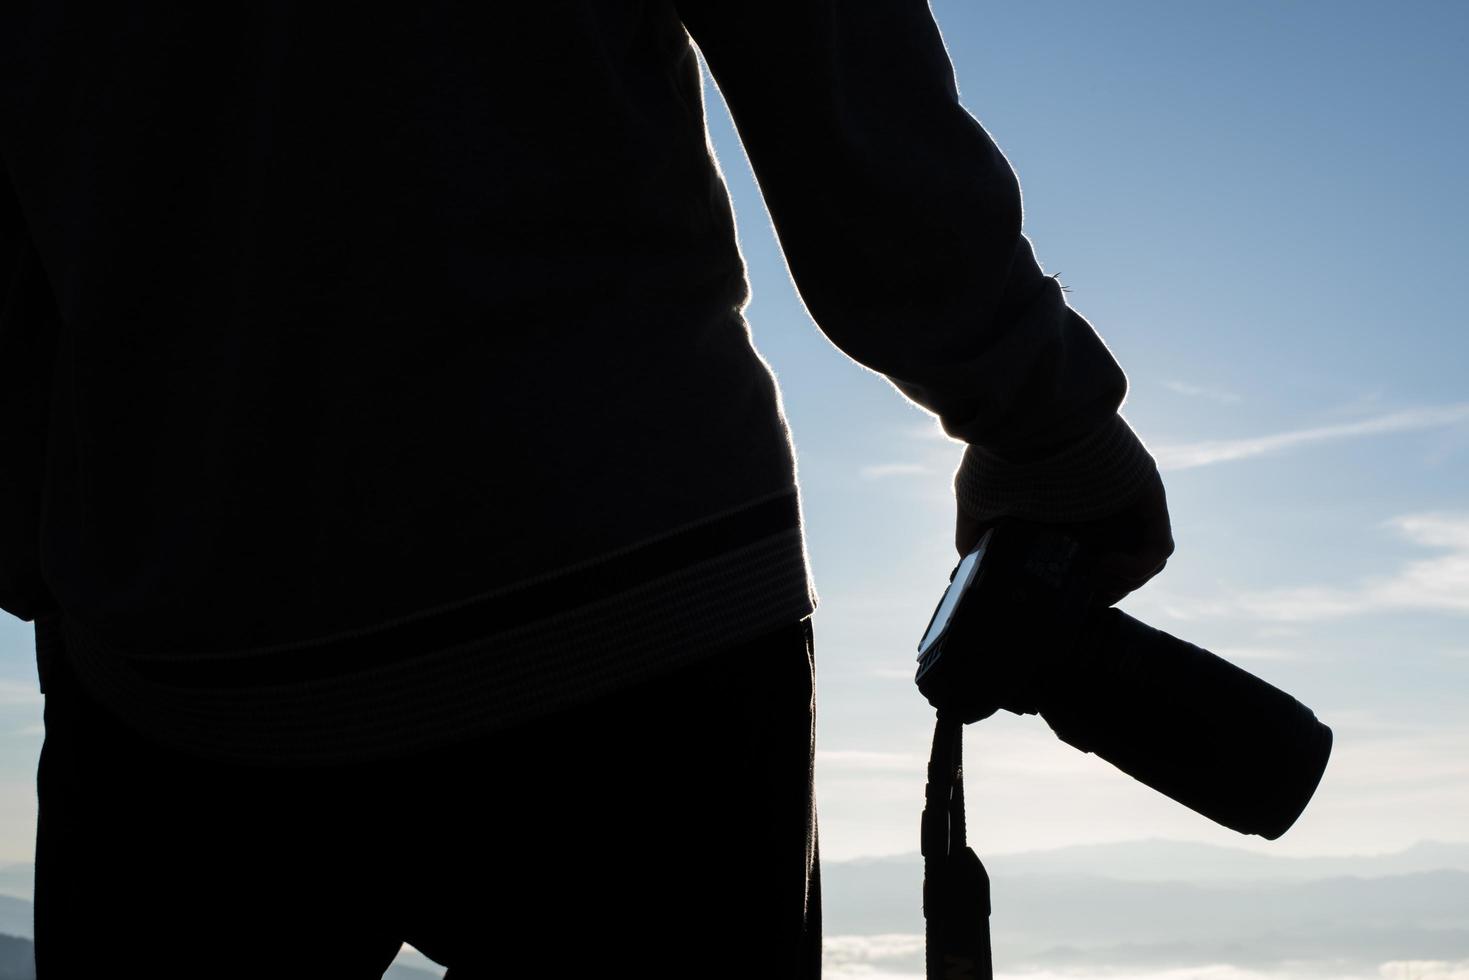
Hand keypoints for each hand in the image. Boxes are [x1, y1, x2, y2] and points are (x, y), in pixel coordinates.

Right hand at [954, 467, 1174, 607]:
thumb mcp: (977, 500)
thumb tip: (967, 566)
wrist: (1033, 422)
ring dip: (1119, 584)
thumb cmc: (1003, 455)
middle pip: (1115, 566)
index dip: (1077, 586)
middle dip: (1099, 590)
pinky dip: (1138, 567)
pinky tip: (1107, 568)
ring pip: (1139, 562)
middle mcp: (1101, 508)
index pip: (1086, 560)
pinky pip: (1158, 547)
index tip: (1060, 600)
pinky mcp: (1147, 499)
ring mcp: (1127, 504)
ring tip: (1091, 585)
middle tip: (1078, 599)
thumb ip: (974, 536)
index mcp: (1068, 510)